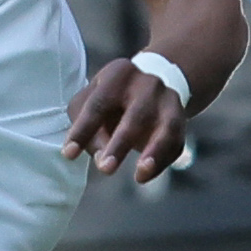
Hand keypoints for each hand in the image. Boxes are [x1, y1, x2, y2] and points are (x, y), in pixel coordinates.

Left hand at [62, 56, 187, 183]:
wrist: (151, 82)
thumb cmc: (110, 98)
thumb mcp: (90, 101)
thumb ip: (88, 126)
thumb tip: (99, 155)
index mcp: (118, 75)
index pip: (97, 104)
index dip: (82, 130)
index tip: (69, 154)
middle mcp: (147, 84)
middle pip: (135, 115)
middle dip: (119, 144)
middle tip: (105, 168)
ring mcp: (169, 100)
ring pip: (166, 128)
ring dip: (154, 152)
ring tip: (140, 174)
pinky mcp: (180, 118)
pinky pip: (175, 143)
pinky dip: (161, 162)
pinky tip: (143, 176)